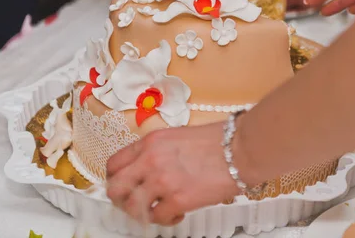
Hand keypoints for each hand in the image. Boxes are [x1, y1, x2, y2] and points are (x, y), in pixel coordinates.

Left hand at [106, 123, 239, 225]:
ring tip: (157, 210)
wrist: (240, 149)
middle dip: (120, 199)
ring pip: (132, 207)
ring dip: (142, 213)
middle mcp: (150, 160)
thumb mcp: (177, 136)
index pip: (114, 164)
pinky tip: (176, 214)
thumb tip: (147, 167)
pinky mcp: (178, 200)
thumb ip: (157, 151)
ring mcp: (162, 181)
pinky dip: (165, 220)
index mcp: (150, 142)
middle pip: (115, 188)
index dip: (116, 178)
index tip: (123, 185)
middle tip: (132, 203)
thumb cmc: (218, 141)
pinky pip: (157, 218)